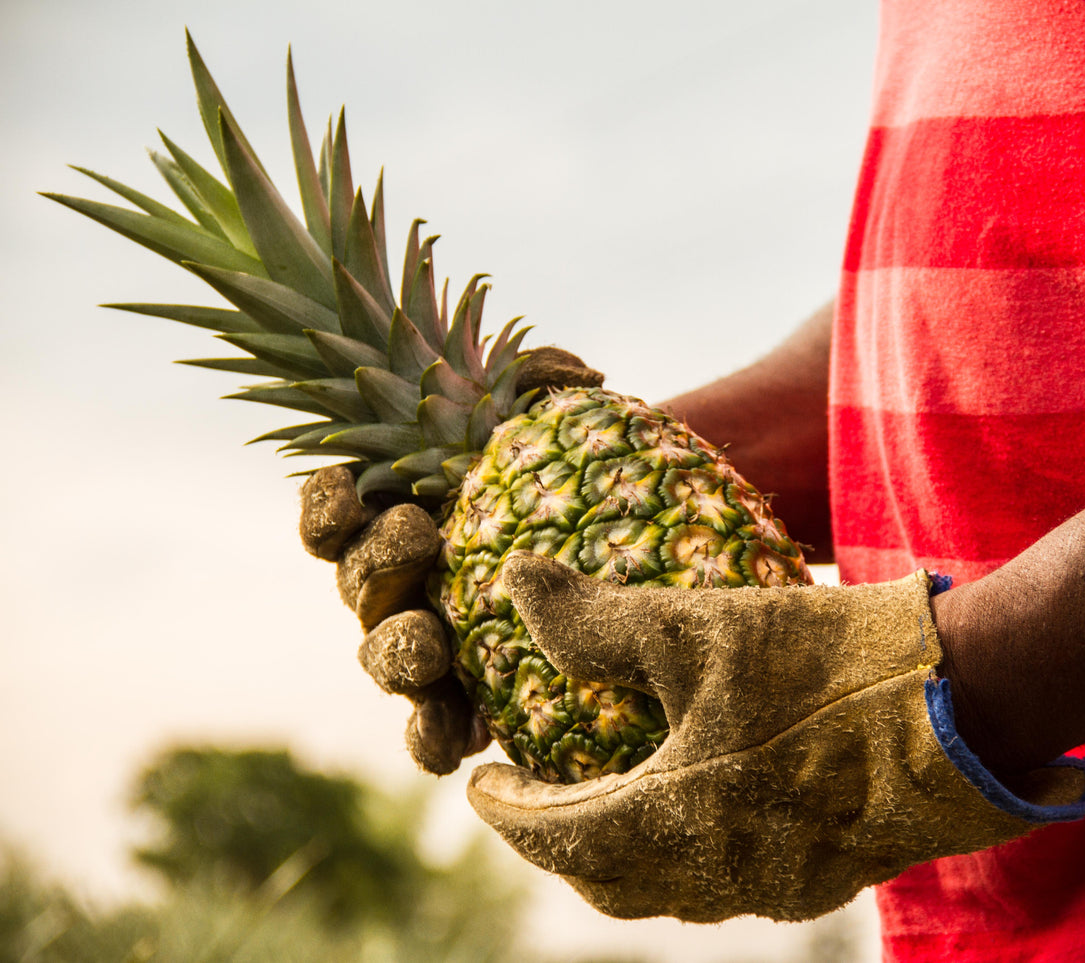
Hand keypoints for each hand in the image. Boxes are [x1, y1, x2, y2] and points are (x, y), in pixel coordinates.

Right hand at [298, 346, 603, 774]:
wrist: (609, 568)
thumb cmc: (557, 489)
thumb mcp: (553, 430)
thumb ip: (547, 386)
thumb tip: (578, 371)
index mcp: (392, 520)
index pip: (334, 513)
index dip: (326, 501)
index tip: (346, 484)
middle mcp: (394, 588)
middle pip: (358, 582)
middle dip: (379, 559)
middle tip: (420, 535)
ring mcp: (422, 650)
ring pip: (384, 658)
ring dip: (399, 652)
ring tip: (430, 644)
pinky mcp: (458, 707)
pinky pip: (429, 734)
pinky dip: (434, 738)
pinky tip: (461, 740)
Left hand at [467, 554, 1084, 921]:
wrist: (966, 709)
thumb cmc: (824, 667)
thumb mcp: (697, 627)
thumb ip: (597, 618)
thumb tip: (517, 584)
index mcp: (667, 826)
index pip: (553, 838)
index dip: (506, 811)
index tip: (481, 781)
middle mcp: (715, 876)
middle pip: (606, 878)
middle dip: (560, 840)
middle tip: (539, 793)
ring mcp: (777, 885)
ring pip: (671, 885)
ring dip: (625, 848)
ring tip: (614, 792)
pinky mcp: (829, 875)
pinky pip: (733, 876)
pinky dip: (693, 846)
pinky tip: (711, 796)